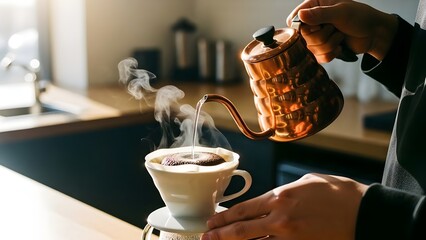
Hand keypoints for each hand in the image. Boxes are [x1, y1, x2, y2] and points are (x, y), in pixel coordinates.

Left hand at [202, 173, 367, 239]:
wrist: (365, 211)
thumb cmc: (339, 194)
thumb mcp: (307, 183)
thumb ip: (285, 192)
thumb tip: (272, 200)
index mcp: (280, 197)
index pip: (243, 210)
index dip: (225, 217)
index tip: (212, 222)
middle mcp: (280, 218)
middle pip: (242, 230)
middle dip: (221, 235)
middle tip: (207, 238)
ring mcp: (290, 237)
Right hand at [286, 0, 397, 62]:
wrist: (375, 34)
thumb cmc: (361, 18)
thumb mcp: (341, 13)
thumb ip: (320, 14)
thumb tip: (301, 15)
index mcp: (314, 6)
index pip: (294, 20)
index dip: (303, 27)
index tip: (318, 25)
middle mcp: (313, 21)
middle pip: (303, 37)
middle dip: (322, 37)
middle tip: (334, 29)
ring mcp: (317, 36)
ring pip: (311, 49)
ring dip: (329, 45)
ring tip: (340, 36)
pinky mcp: (323, 49)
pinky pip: (318, 57)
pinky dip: (330, 54)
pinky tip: (339, 46)